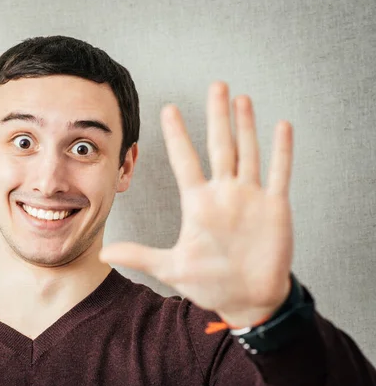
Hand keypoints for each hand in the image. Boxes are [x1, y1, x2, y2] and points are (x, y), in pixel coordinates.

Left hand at [100, 82, 293, 327]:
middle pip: (220, 145)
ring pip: (248, 152)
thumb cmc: (210, 283)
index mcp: (199, 203)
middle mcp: (224, 193)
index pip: (185, 160)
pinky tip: (281, 126)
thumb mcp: (171, 269)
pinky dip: (281, 151)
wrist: (247, 299)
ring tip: (241, 98)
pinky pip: (280, 173)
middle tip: (215, 85)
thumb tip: (104, 253)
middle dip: (217, 116)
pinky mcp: (274, 207)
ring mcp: (250, 198)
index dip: (177, 135)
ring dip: (246, 125)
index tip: (168, 109)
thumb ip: (139, 256)